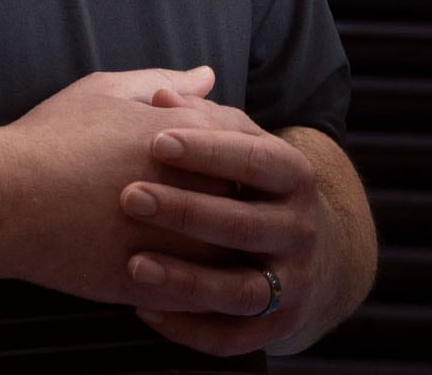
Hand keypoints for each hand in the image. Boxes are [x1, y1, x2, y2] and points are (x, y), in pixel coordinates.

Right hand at [0, 66, 259, 304]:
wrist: (9, 198)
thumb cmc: (51, 138)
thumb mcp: (103, 92)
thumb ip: (162, 82)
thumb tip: (207, 76)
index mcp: (194, 140)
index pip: (247, 144)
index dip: (230, 151)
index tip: (203, 158)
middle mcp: (204, 192)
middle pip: (249, 199)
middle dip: (232, 199)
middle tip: (198, 199)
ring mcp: (191, 245)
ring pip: (235, 253)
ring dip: (221, 246)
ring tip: (187, 240)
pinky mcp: (170, 287)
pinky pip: (206, 295)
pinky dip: (197, 285)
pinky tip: (171, 273)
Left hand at [119, 116, 341, 356]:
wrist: (302, 246)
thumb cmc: (246, 178)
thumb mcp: (233, 139)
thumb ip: (199, 115)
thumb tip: (163, 95)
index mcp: (293, 175)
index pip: (257, 158)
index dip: (209, 150)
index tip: (156, 140)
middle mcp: (301, 231)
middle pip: (245, 225)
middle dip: (186, 212)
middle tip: (129, 197)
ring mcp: (293, 283)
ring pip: (242, 290)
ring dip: (187, 280)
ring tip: (134, 265)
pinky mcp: (277, 327)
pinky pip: (235, 337)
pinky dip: (191, 329)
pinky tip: (144, 309)